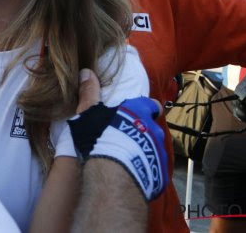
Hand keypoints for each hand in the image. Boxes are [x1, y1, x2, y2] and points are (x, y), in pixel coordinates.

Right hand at [69, 70, 167, 200]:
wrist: (113, 173)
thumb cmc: (100, 137)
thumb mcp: (89, 112)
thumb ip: (89, 92)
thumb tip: (87, 71)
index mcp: (139, 111)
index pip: (152, 105)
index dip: (147, 108)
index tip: (137, 113)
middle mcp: (153, 128)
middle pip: (152, 127)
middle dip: (142, 131)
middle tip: (126, 138)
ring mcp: (158, 150)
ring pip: (153, 147)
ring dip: (143, 150)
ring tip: (127, 157)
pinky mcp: (158, 170)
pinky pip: (153, 167)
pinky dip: (144, 168)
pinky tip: (132, 172)